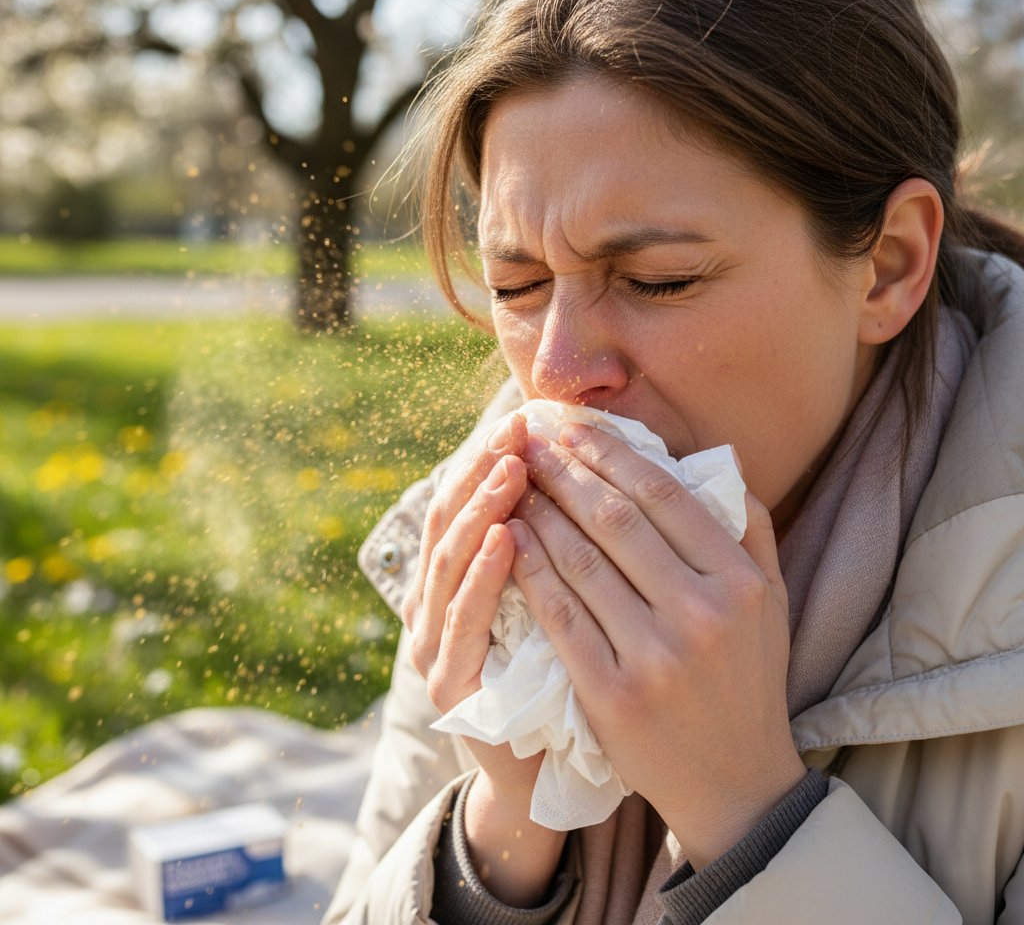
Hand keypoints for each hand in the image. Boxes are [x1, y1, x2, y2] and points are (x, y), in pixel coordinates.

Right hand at [400, 412, 565, 905]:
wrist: (544, 771)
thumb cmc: (564, 673)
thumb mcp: (560, 598)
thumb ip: (558, 543)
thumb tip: (596, 469)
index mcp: (461, 577)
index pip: (468, 498)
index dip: (493, 455)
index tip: (531, 415)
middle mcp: (435, 603)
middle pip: (449, 518)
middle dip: (484, 467)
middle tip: (518, 425)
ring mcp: (434, 644)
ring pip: (449, 561)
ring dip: (481, 509)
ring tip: (514, 465)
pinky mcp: (448, 686)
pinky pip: (464, 621)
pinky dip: (482, 577)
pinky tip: (506, 539)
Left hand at [510, 424, 804, 868]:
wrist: (734, 784)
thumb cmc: (748, 680)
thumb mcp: (770, 602)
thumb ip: (748, 530)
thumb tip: (717, 460)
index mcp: (738, 583)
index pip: (664, 495)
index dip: (611, 452)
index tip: (574, 426)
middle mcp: (700, 614)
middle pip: (615, 519)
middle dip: (565, 470)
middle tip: (531, 439)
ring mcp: (654, 657)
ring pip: (580, 561)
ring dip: (539, 511)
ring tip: (513, 480)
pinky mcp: (611, 694)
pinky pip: (559, 616)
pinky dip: (530, 570)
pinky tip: (509, 539)